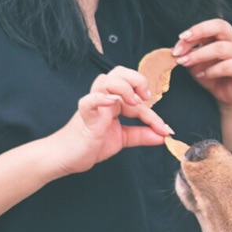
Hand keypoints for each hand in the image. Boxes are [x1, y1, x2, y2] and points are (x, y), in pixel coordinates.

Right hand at [43, 66, 175, 175]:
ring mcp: (93, 106)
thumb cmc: (89, 145)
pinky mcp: (84, 117)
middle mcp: (104, 100)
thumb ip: (142, 135)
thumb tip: (163, 135)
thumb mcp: (122, 139)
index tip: (165, 129)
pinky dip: (100, 98)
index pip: (137, 97)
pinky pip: (88, 101)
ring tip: (133, 103)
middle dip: (137, 80)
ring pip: (105, 80)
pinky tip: (111, 102)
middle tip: (146, 100)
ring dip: (123, 87)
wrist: (65, 158)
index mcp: (114, 103)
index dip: (153, 113)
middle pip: (119, 73)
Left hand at [173, 19, 231, 109]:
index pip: (211, 25)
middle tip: (182, 44)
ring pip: (220, 48)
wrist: (226, 95)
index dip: (195, 29)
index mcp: (224, 35)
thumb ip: (188, 54)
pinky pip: (226, 66)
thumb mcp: (196, 62)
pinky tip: (202, 75)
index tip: (180, 39)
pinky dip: (211, 71)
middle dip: (199, 32)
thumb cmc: (212, 75)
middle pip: (220, 26)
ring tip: (186, 62)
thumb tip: (176, 49)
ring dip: (199, 55)